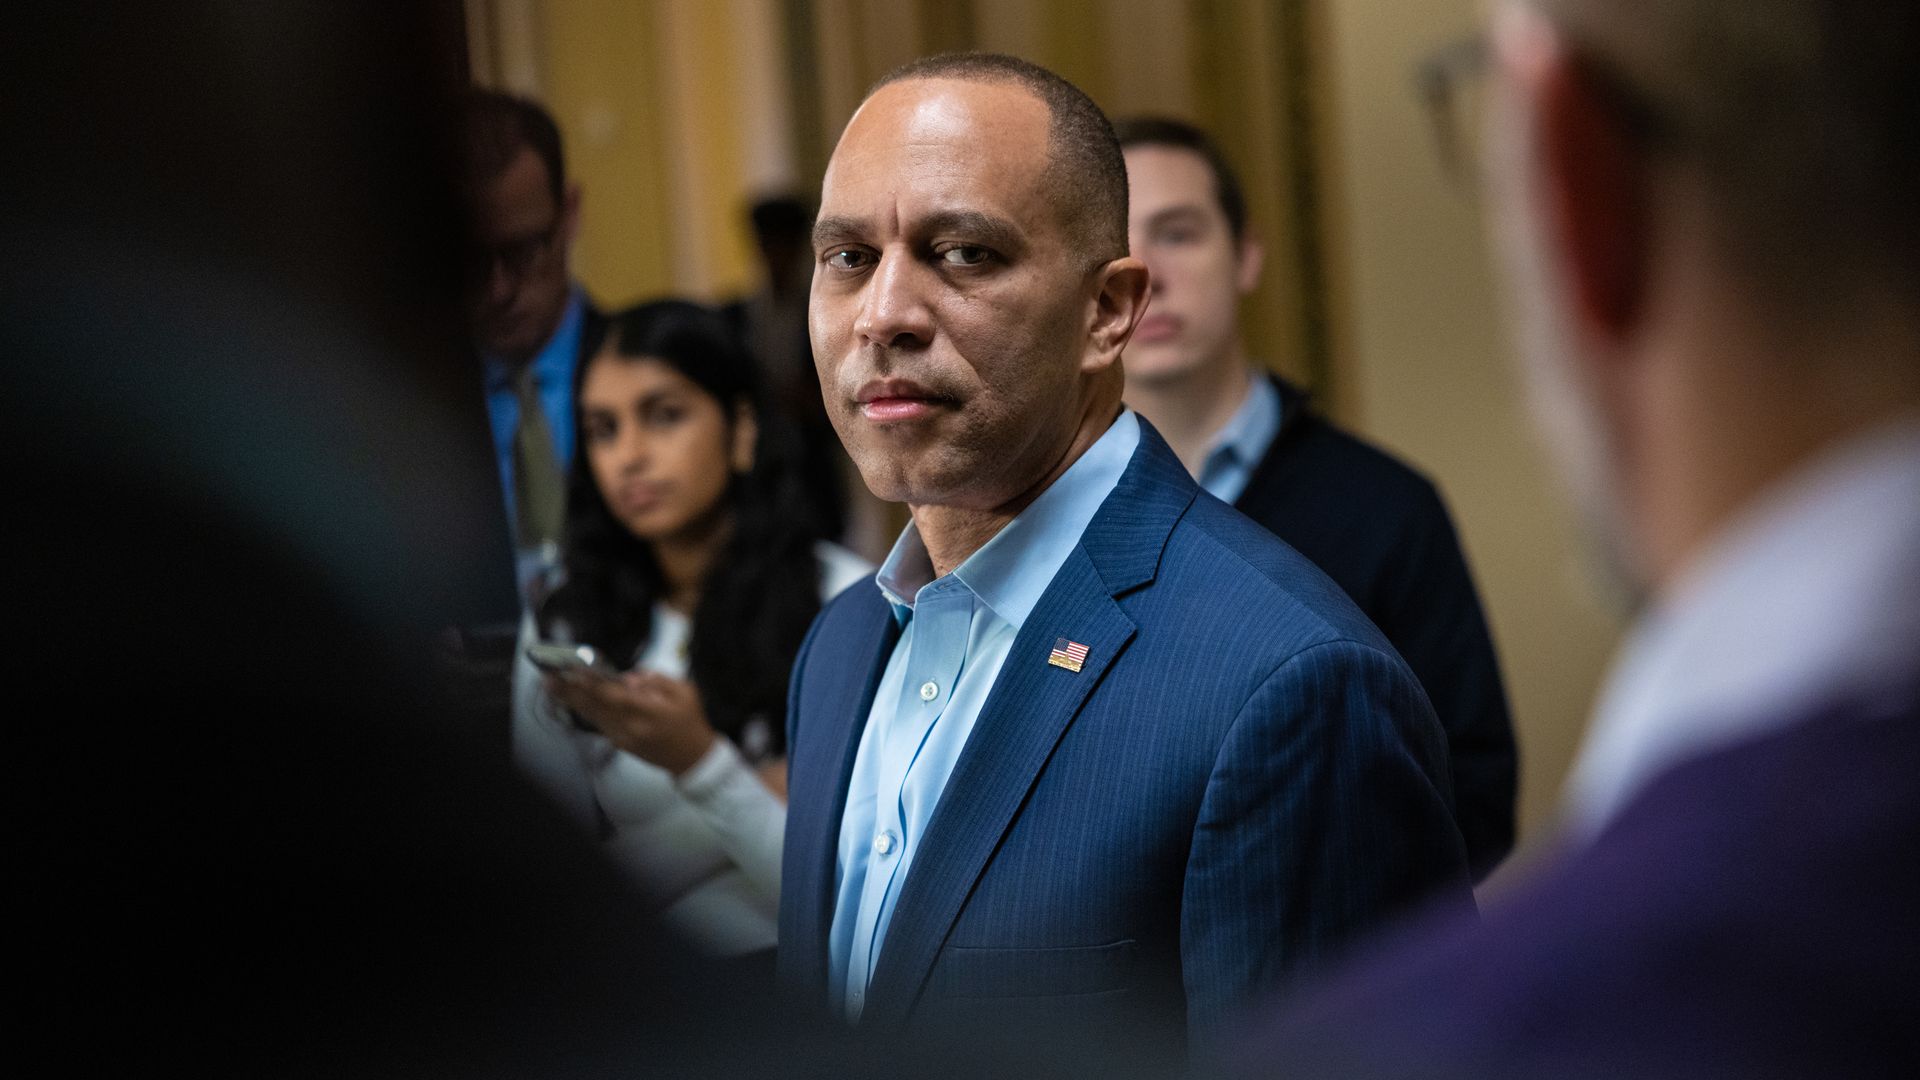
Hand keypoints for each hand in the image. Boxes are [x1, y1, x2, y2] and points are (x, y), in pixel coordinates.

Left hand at [545, 669, 717, 775]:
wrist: (693, 758)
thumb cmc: (690, 721)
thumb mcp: (686, 691)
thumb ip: (657, 680)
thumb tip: (629, 678)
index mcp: (648, 711)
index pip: (612, 694)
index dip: (590, 683)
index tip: (572, 670)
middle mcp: (631, 727)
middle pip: (594, 707)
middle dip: (570, 692)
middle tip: (549, 678)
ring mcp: (624, 738)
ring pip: (593, 717)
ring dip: (572, 702)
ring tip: (553, 688)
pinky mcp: (621, 745)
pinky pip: (600, 726)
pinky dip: (585, 713)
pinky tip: (573, 702)